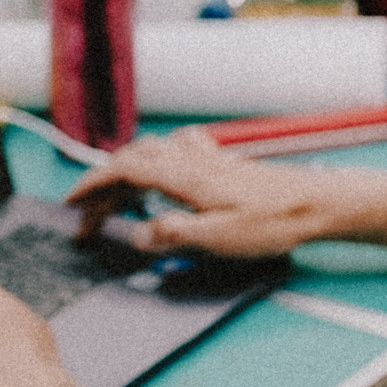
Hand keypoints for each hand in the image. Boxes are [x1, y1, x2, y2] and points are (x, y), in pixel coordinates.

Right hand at [66, 129, 340, 256]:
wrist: (315, 203)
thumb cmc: (273, 223)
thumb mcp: (219, 238)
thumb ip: (174, 234)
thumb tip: (138, 235)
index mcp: (185, 177)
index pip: (124, 171)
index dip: (92, 184)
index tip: (71, 203)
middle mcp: (192, 161)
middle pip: (133, 160)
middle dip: (103, 185)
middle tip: (88, 216)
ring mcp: (208, 159)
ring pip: (153, 152)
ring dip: (127, 170)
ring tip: (115, 197)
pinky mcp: (223, 164)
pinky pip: (180, 149)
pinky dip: (159, 156)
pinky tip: (165, 168)